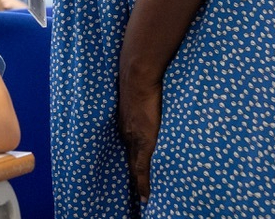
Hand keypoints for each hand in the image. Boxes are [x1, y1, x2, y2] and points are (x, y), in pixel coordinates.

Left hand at [117, 72, 162, 202]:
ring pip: (135, 167)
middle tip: (137, 195)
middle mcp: (126, 133)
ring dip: (138, 183)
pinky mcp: (143, 141)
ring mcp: (134, 138)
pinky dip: (143, 183)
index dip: (131, 163)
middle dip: (133, 176)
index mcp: (126, 123)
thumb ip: (142, 104)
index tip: (133, 176)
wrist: (137, 75)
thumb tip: (149, 102)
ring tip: (143, 200)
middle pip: (129, 160)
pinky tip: (145, 197)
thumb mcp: (137, 96)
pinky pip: (141, 167)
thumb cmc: (139, 80)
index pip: (128, 149)